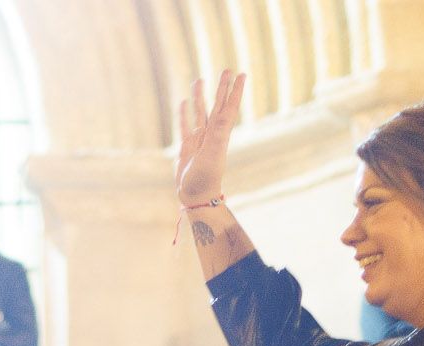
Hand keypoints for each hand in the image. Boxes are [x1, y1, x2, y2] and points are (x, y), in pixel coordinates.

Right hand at [174, 69, 245, 208]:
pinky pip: (185, 126)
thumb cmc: (205, 177)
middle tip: (226, 70)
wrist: (196, 196)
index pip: (228, 107)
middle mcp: (211, 134)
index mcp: (219, 133)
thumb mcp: (212, 153)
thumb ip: (218, 132)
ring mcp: (198, 140)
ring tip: (199, 80)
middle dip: (222, 88)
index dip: (235, 91)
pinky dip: (184, 114)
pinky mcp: (186, 147)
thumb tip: (225, 111)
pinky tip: (183, 103)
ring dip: (201, 97)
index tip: (240, 74)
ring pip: (200, 113)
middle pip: (217, 105)